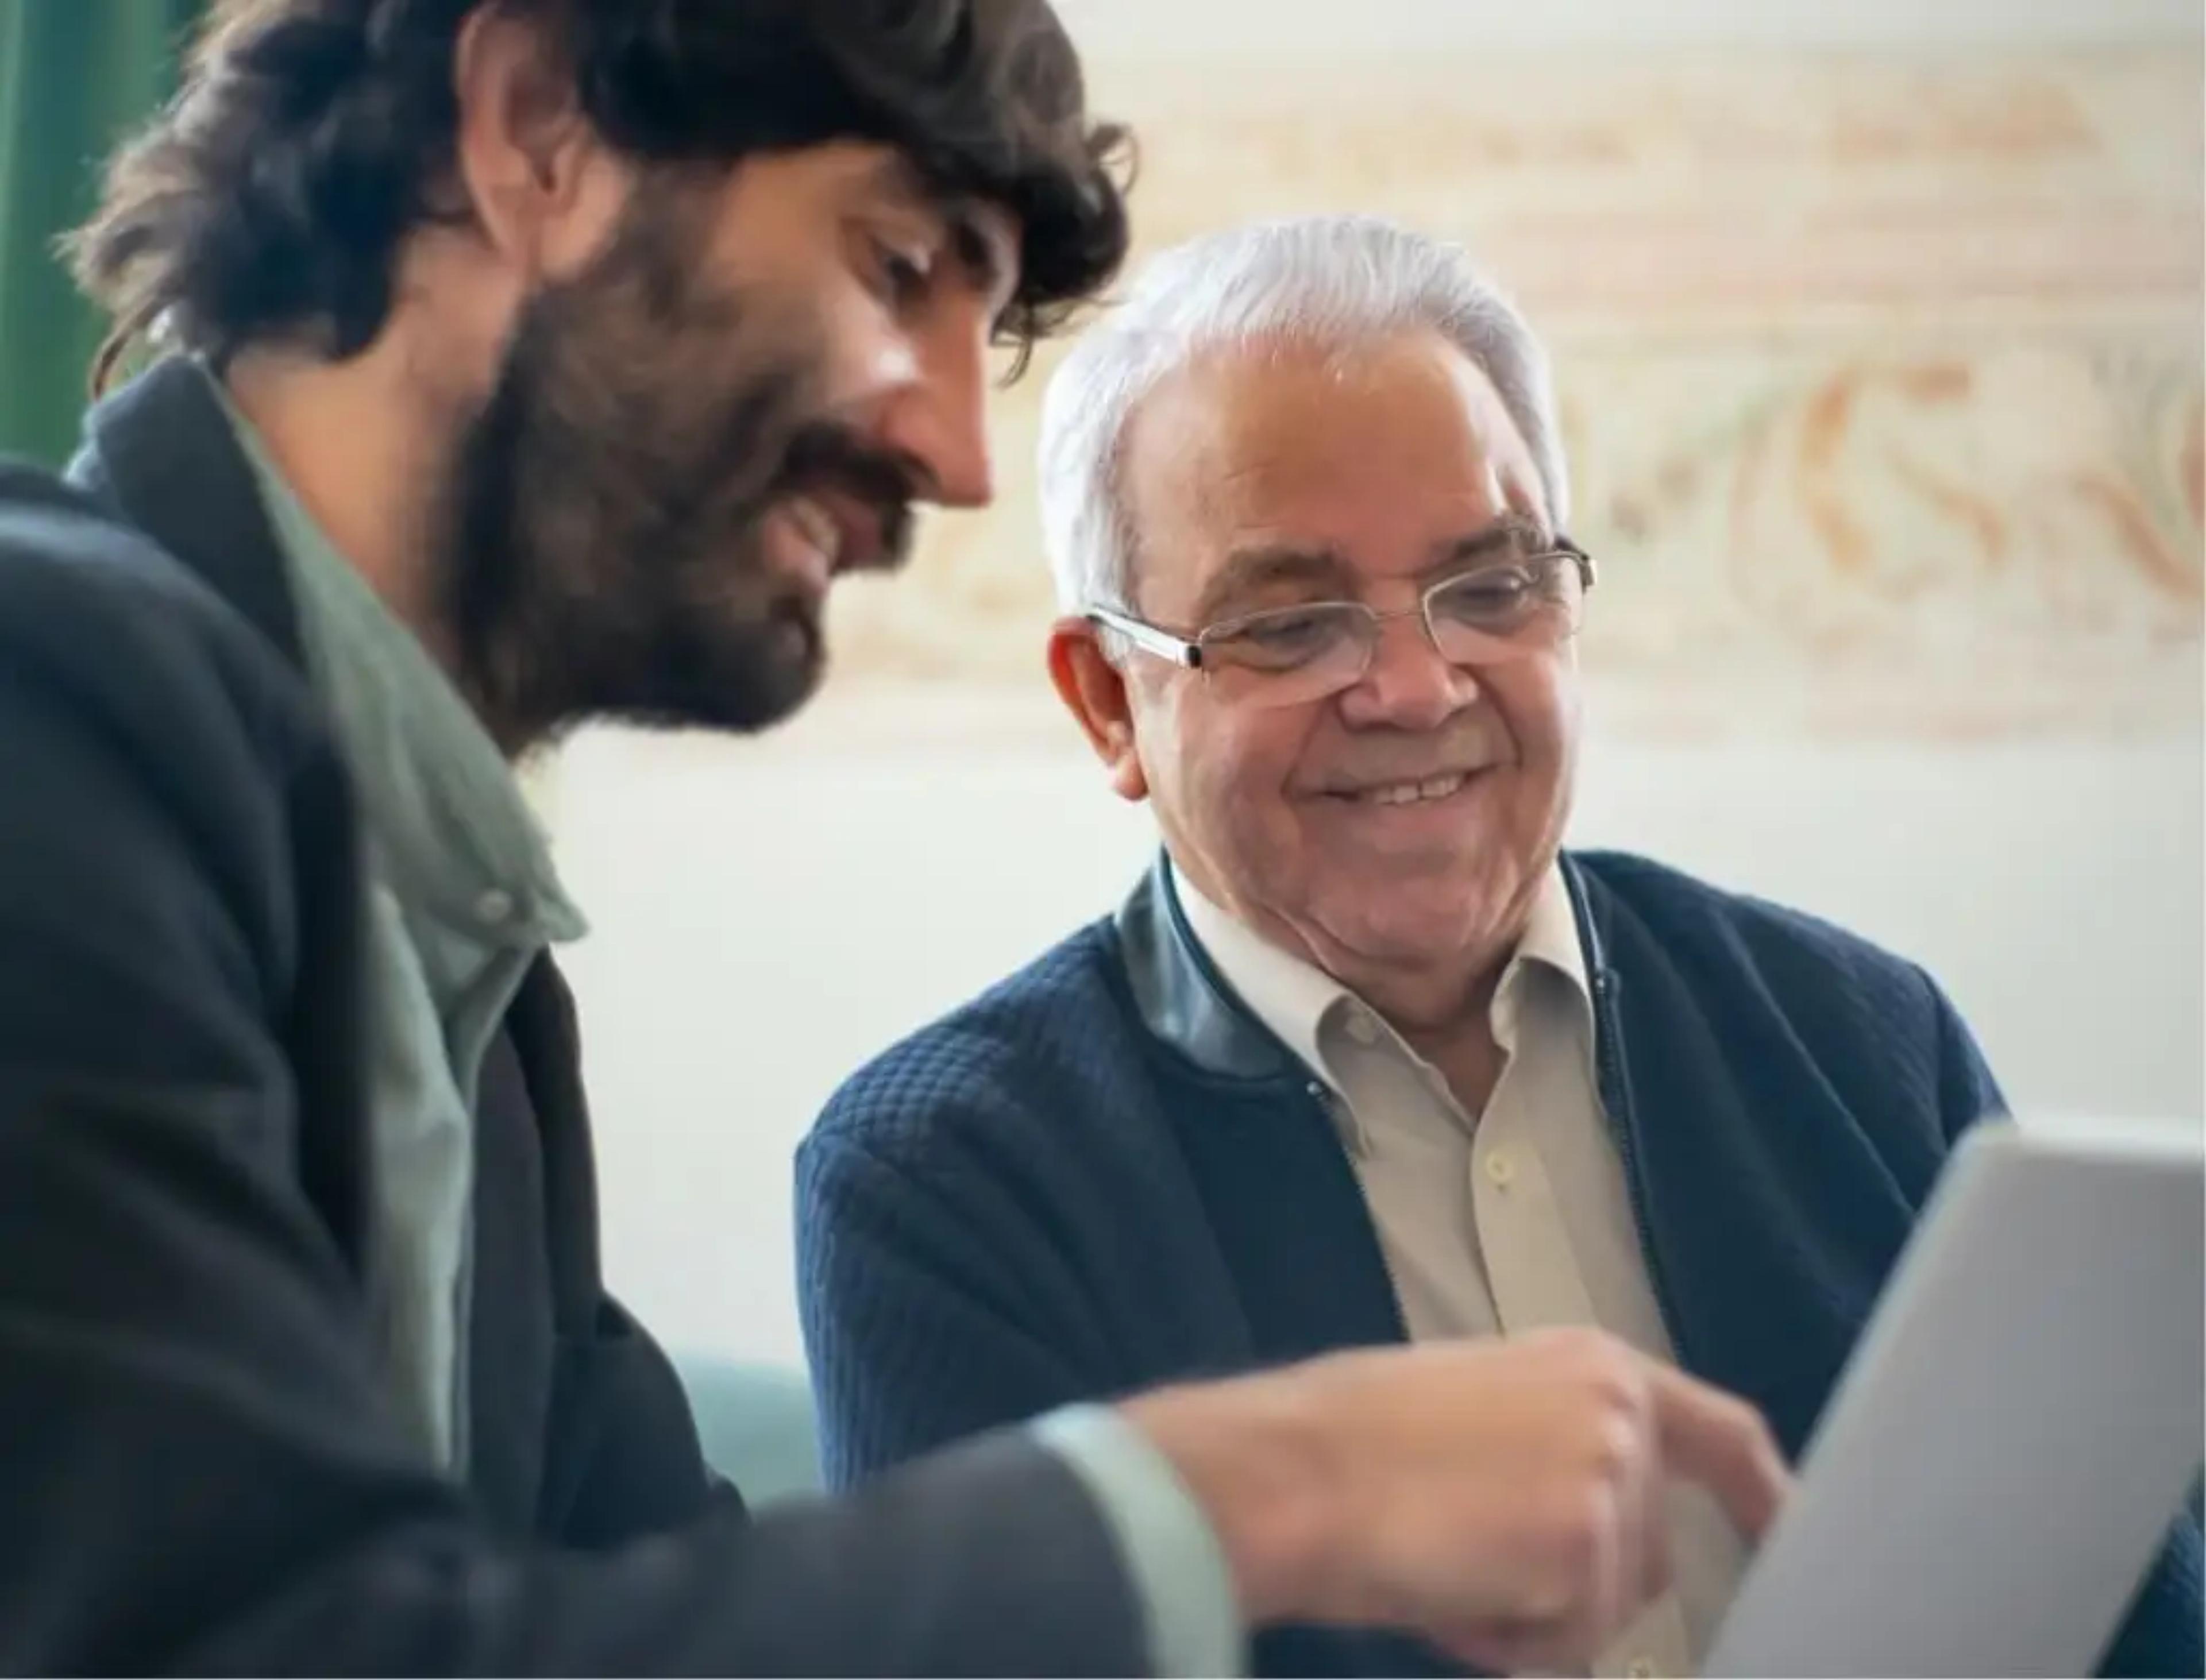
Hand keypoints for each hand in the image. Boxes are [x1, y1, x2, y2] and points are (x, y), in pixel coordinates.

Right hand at [1121, 1327, 1789, 1674]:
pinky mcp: (1588, 1548)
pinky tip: (1448, 1588)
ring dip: (1530, 1616)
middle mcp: (1619, 1411)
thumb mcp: (1477, 1406)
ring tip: (1445, 1562)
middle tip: (1464, 1555)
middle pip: (1646, 1557)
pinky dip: (1507, 1643)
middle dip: (1570, 1586)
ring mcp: (1611, 1478)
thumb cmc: (1350, 1444)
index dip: (1765, 1495)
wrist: (1295, 1472)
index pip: (1722, 1434)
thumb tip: (1592, 1526)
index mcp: (1593, 1365)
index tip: (1789, 1535)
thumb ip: (1558, 1444)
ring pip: (1604, 1610)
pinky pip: (1567, 1647)